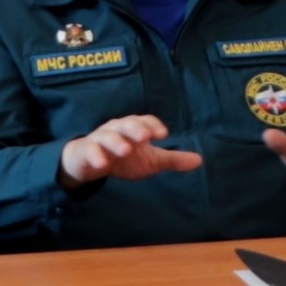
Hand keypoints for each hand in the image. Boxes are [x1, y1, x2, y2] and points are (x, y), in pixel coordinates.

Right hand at [59, 113, 203, 189]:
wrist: (89, 162)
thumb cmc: (123, 158)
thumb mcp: (150, 160)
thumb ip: (172, 159)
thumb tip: (200, 160)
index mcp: (133, 128)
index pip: (144, 121)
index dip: (153, 125)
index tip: (163, 134)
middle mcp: (116, 129)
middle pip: (126, 124)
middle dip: (135, 128)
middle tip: (145, 136)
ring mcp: (100, 139)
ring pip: (107, 136)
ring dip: (116, 142)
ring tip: (125, 150)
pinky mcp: (85, 151)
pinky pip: (90, 151)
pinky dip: (96, 155)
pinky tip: (103, 164)